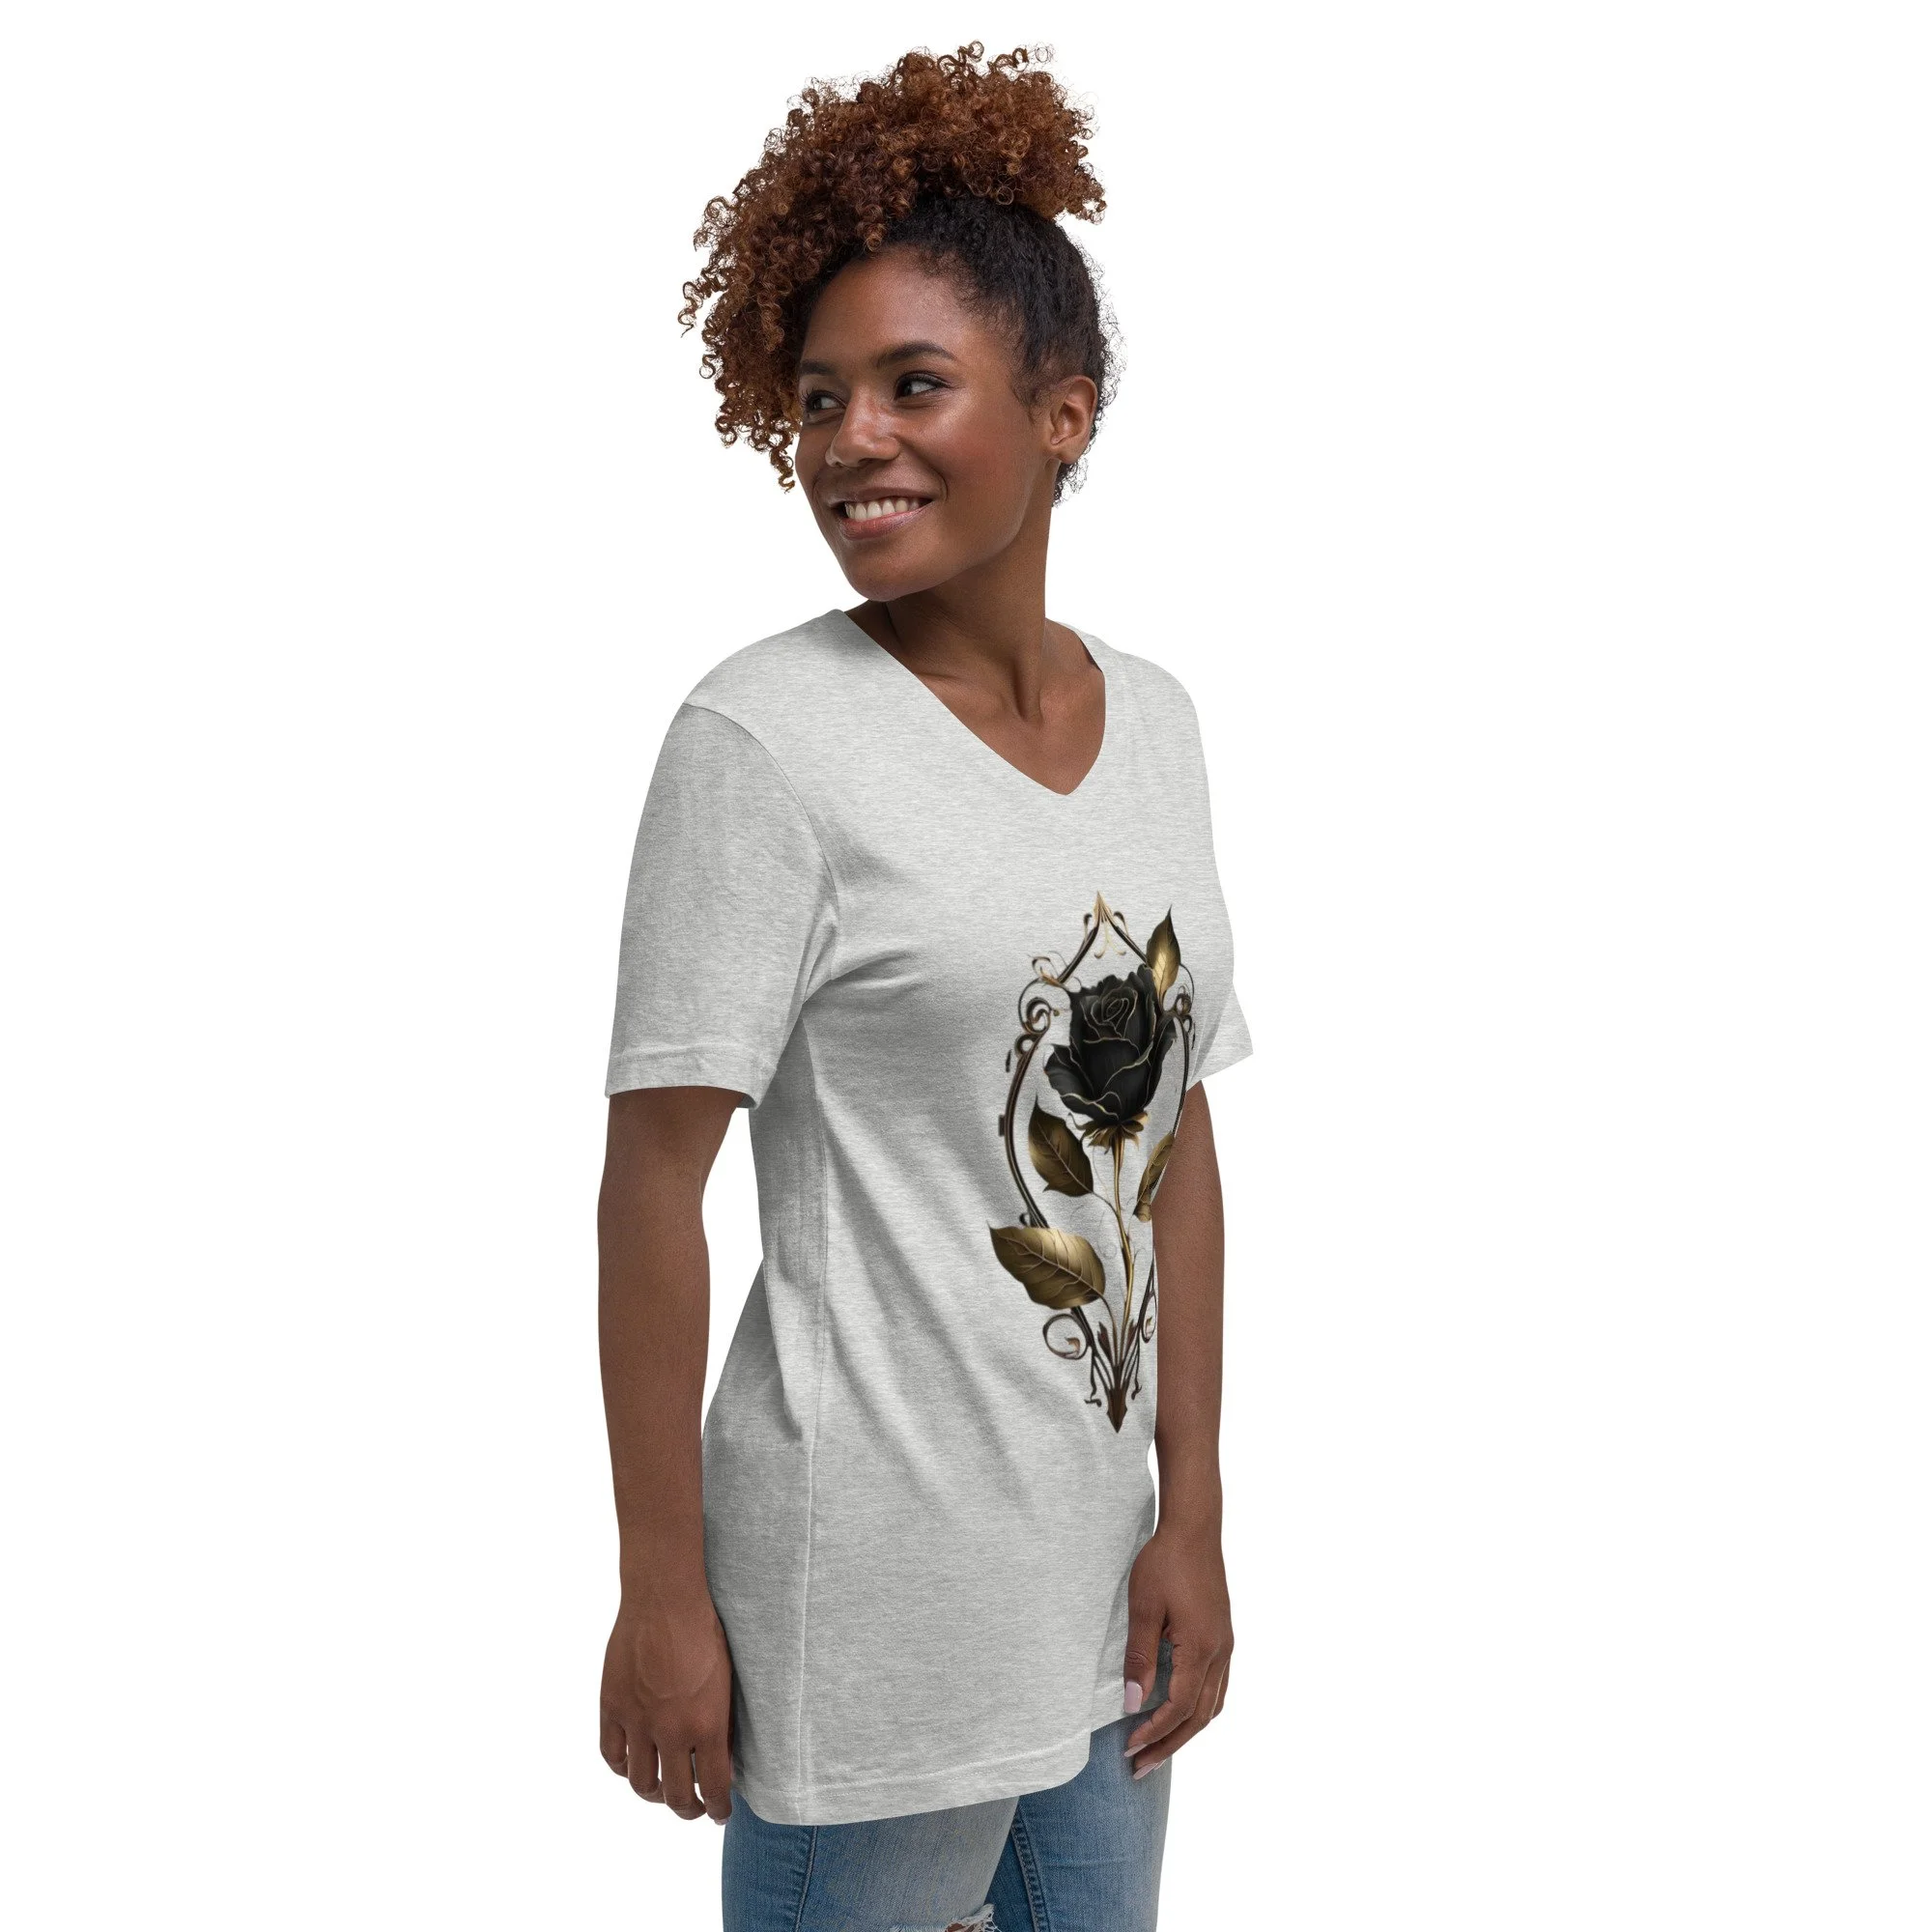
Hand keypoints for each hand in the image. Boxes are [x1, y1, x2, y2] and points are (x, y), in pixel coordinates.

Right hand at [599, 1586, 734, 1821]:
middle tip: (695, 1808)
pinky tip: (633, 1764)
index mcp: (707, 1724)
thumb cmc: (705, 1630)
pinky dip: (622, 1767)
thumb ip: (721, 1721)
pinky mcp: (613, 1707)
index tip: (720, 1813)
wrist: (665, 1600)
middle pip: (676, 1796)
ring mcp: (638, 1722)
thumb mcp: (727, 1680)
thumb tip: (721, 1754)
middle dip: (689, 1810)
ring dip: (654, 1794)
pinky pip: (612, 1754)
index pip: (714, 1787)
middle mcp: (671, 1731)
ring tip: (663, 1791)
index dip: (718, 1808)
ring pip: (641, 1783)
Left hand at [1121, 1520, 1232, 1777]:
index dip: (1154, 1732)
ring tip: (1159, 1749)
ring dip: (1186, 1731)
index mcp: (1201, 1648)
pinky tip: (1181, 1713)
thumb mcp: (1144, 1608)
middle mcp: (1220, 1652)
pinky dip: (1199, 1710)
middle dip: (1170, 1745)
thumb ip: (1139, 1657)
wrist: (1195, 1529)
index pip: (1179, 1707)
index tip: (1129, 1748)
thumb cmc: (1164, 1563)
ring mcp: (1225, 1645)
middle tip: (1140, 1767)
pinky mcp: (1223, 1636)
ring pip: (1213, 1705)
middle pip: (1200, 1716)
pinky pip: (1217, 1687)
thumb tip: (1132, 1703)